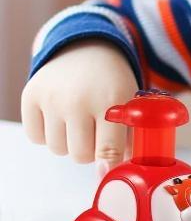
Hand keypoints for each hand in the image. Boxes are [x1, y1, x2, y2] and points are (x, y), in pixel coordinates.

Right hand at [21, 39, 138, 170]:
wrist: (87, 49)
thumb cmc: (112, 82)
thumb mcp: (130, 103)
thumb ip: (129, 137)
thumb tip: (110, 171)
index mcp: (112, 100)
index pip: (108, 149)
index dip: (108, 165)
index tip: (107, 170)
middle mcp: (78, 99)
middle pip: (81, 156)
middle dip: (91, 150)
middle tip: (96, 132)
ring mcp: (52, 98)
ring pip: (58, 149)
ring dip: (70, 142)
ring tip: (79, 120)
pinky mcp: (31, 96)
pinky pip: (36, 137)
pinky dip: (48, 133)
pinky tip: (60, 115)